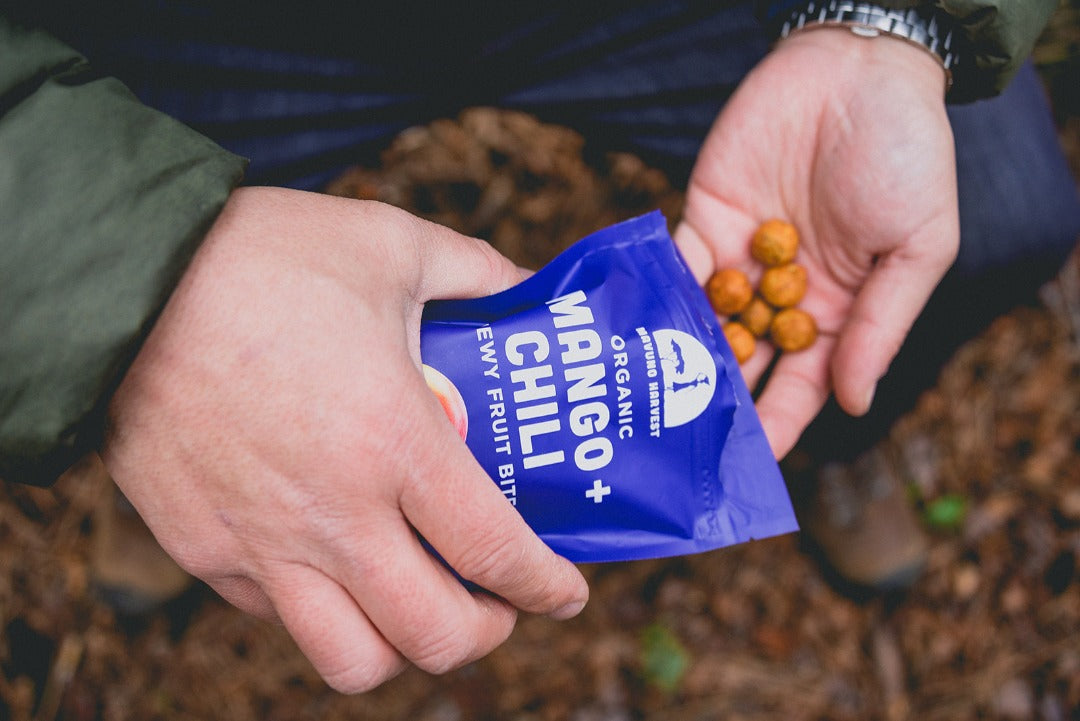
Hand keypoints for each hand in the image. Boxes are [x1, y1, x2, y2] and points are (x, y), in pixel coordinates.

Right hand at [102, 187, 587, 691]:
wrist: (124, 280)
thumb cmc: (262, 259)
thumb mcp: (388, 244)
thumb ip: (475, 270)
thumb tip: (526, 284)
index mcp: (394, 442)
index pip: (493, 552)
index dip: (545, 587)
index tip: (567, 594)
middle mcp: (332, 514)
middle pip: (432, 636)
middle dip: (486, 634)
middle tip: (496, 599)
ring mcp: (261, 543)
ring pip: (349, 659)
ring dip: (402, 645)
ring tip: (415, 602)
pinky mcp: (202, 547)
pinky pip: (275, 616)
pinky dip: (323, 609)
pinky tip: (333, 561)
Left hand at [675, 28, 959, 457]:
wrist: (859, 71)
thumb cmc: (906, 157)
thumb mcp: (918, 247)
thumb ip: (881, 324)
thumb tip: (853, 402)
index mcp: (837, 310)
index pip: (799, 384)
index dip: (778, 425)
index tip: (750, 468)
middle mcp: (783, 295)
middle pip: (743, 365)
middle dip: (716, 403)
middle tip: (684, 446)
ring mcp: (740, 259)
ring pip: (704, 324)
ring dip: (681, 360)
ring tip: (654, 403)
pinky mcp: (705, 219)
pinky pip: (679, 267)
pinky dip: (664, 297)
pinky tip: (645, 333)